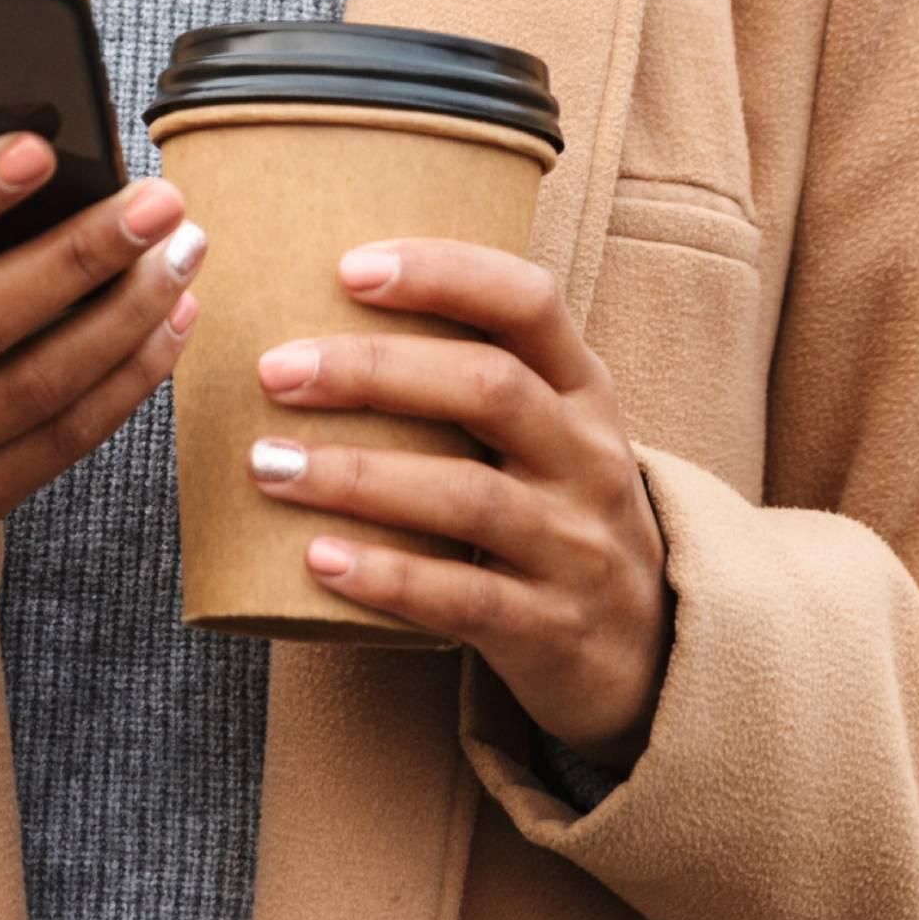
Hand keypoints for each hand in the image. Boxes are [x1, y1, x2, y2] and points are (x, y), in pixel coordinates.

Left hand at [248, 240, 672, 767]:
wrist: (648, 651)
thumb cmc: (561, 515)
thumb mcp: (551, 435)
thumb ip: (472, 381)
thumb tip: (323, 326)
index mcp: (584, 392)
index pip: (528, 302)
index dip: (443, 275)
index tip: (350, 268)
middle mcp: (588, 458)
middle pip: (487, 389)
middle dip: (373, 371)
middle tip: (277, 371)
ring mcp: (576, 546)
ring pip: (468, 494)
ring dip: (359, 475)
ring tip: (270, 465)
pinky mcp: (549, 628)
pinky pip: (463, 597)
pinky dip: (387, 575)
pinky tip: (319, 558)